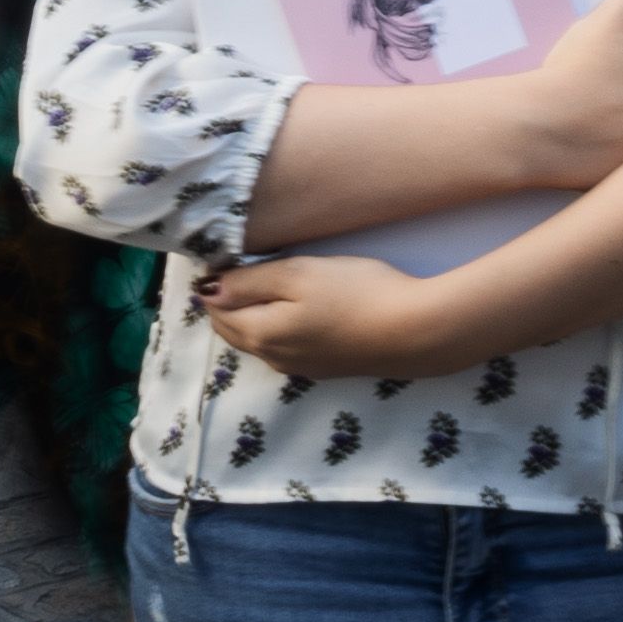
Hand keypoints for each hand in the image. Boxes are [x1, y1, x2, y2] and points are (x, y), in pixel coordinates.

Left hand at [200, 254, 466, 379]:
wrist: (415, 331)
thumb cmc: (356, 293)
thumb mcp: (298, 274)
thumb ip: (249, 282)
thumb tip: (207, 290)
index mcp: (260, 334)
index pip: (216, 309)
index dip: (214, 281)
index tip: (221, 254)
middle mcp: (273, 358)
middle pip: (232, 329)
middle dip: (226, 301)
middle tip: (233, 266)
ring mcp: (300, 367)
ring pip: (257, 339)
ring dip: (249, 315)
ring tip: (258, 282)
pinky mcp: (325, 367)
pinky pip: (282, 347)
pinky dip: (272, 327)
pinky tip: (289, 310)